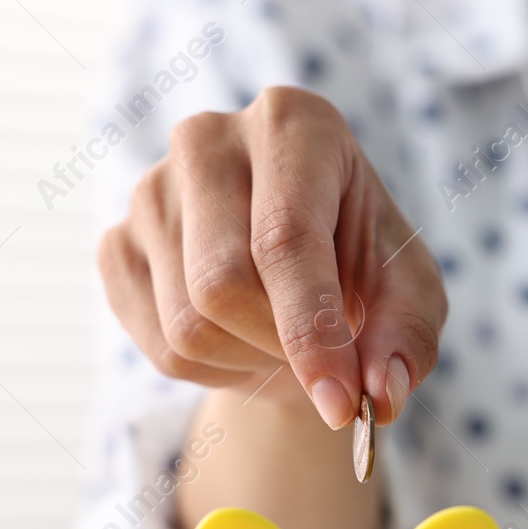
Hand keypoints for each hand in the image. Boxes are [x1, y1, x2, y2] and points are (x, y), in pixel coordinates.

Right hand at [97, 86, 444, 427]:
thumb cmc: (363, 273)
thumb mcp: (410, 297)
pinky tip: (240, 339)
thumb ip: (407, 339)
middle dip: (281, 348)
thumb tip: (381, 396)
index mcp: (293, 124)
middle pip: (221, 284)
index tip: (342, 404)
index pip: (284, 238)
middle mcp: (208, 140)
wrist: (299, 281)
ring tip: (283, 336)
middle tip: (323, 357)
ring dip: (250, 361)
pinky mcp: (117, 243)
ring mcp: (150, 190)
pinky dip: (212, 369)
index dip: (312, 332)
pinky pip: (156, 345)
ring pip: (187, 325)